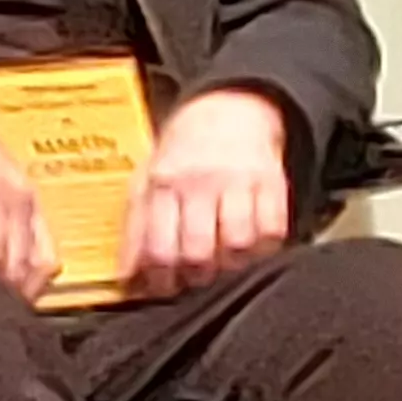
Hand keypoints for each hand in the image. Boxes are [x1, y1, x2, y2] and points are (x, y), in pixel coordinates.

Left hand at [124, 89, 292, 298]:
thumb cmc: (181, 158)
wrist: (227, 111)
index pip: (158, 248)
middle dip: (196, 278)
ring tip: (225, 263)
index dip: (161, 282)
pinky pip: (273, 230)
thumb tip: (127, 283)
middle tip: (196, 278)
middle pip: (197, 252)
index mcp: (163, 183)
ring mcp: (239, 181)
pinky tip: (252, 246)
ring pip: (238, 244)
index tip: (165, 289)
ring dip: (231, 265)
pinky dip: (264, 248)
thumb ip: (135, 232)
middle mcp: (200, 181)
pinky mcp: (272, 182)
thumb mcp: (147, 182)